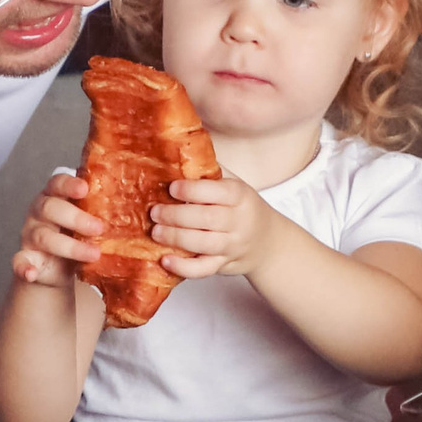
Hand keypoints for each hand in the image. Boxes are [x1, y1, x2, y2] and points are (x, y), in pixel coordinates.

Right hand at [10, 172, 102, 288]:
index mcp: (54, 196)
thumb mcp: (88, 220)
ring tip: (93, 254)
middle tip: (99, 228)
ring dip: (69, 246)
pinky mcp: (26, 258)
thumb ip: (101, 211)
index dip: (69, 184)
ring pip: (43, 236)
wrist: (58, 266)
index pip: (57, 183)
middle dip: (76, 217)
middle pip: (50, 208)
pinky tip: (31, 273)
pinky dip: (24, 267)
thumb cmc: (77, 234)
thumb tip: (138, 207)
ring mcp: (30, 235)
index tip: (85, 188)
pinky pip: (19, 262)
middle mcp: (39, 212)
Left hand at [150, 174, 277, 278]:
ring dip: (176, 238)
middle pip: (207, 219)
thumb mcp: (234, 185)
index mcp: (241, 196)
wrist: (266, 242)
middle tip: (154, 212)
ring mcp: (232, 246)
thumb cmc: (241, 208)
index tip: (171, 188)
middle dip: (177, 216)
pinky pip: (203, 270)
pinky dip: (183, 268)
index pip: (218, 191)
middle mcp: (239, 221)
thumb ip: (209, 172)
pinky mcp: (224, 265)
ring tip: (155, 232)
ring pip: (203, 244)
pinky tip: (165, 260)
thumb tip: (175, 151)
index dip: (192, 190)